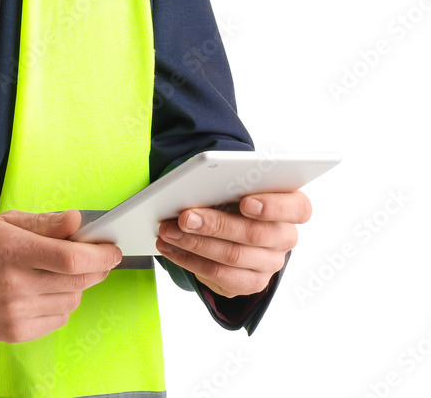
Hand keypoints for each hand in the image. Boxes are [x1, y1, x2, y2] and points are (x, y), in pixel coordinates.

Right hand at [0, 209, 121, 342]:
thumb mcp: (5, 223)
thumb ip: (44, 223)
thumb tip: (77, 221)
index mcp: (13, 250)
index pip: (70, 259)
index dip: (99, 255)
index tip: (112, 249)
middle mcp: (16, 285)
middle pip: (77, 281)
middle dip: (95, 268)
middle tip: (98, 258)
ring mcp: (17, 313)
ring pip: (72, 301)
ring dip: (77, 286)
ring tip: (59, 272)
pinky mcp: (17, 333)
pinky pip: (59, 319)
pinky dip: (62, 304)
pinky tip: (46, 291)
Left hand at [156, 190, 311, 296]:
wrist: (232, 227)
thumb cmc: (232, 196)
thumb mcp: (234, 184)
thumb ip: (226, 182)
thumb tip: (197, 185)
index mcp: (291, 206)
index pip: (298, 208)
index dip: (272, 206)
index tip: (246, 202)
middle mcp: (285, 237)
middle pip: (256, 234)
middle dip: (215, 224)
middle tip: (184, 217)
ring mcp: (271, 263)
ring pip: (234, 256)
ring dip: (195, 244)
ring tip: (168, 232)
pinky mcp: (252, 282)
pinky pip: (221, 276)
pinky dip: (190, 261)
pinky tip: (170, 249)